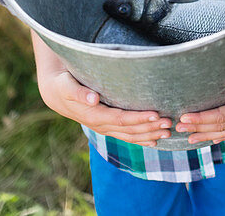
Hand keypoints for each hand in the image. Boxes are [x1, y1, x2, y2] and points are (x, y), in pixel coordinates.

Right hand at [32, 35, 171, 146]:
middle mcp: (100, 124)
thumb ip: (79, 92)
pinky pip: (125, 135)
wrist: (55, 92)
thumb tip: (93, 98)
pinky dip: (140, 138)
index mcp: (93, 114)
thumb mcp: (66, 85)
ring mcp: (104, 126)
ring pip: (129, 135)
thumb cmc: (63, 84)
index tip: (155, 114)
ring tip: (167, 132)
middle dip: (149, 128)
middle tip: (169, 124)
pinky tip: (154, 140)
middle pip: (128, 130)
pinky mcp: (107, 125)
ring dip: (148, 135)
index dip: (138, 118)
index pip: (120, 119)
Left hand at [175, 51, 224, 145]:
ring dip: (205, 133)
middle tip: (178, 126)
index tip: (184, 117)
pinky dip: (219, 134)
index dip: (202, 119)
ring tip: (187, 136)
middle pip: (220, 127)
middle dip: (198, 127)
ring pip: (224, 131)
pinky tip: (210, 137)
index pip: (221, 117)